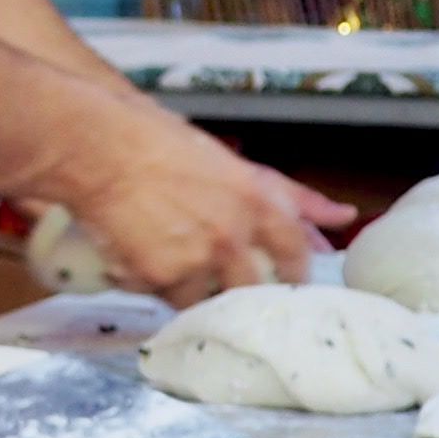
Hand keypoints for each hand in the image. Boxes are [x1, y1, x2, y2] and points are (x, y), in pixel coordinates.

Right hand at [44, 107, 347, 303]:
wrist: (94, 147)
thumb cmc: (153, 138)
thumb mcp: (230, 161)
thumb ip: (289, 194)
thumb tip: (344, 215)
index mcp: (258, 202)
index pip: (294, 253)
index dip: (293, 274)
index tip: (288, 286)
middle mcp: (233, 236)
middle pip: (249, 289)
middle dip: (235, 291)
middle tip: (217, 286)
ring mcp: (196, 260)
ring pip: (202, 298)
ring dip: (186, 288)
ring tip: (162, 261)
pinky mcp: (158, 277)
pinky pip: (159, 295)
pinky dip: (147, 282)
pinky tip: (131, 256)